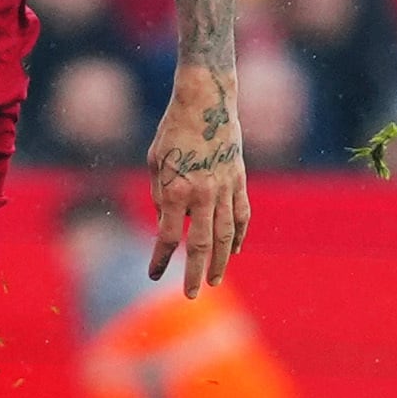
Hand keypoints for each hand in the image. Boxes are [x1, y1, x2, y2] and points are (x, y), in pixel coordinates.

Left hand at [146, 62, 249, 297]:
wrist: (207, 102)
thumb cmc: (173, 130)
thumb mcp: (155, 162)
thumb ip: (160, 195)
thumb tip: (166, 223)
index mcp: (176, 190)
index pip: (168, 237)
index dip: (161, 259)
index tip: (154, 274)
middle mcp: (202, 194)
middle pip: (200, 245)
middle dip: (194, 273)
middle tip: (191, 295)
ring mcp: (225, 188)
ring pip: (225, 235)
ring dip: (220, 261)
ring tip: (215, 281)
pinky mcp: (240, 181)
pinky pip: (241, 215)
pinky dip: (239, 235)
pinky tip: (235, 250)